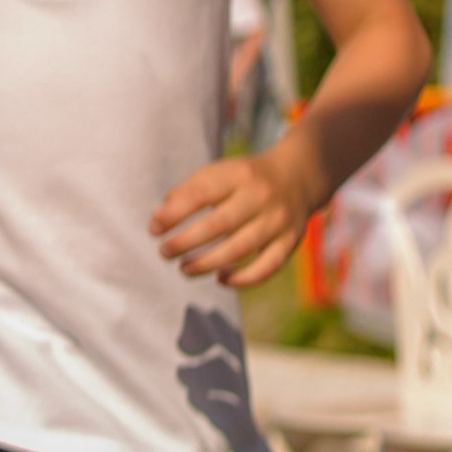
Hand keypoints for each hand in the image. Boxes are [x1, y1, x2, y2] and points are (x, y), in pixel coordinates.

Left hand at [150, 145, 316, 289]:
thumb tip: (157, 222)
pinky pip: (268, 266)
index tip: (153, 229)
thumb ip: (187, 192)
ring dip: (208, 263)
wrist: (298, 176)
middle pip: (220, 224)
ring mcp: (278, 220)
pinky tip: (221, 278)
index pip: (201, 194)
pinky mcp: (290, 240)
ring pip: (241, 248)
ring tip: (184, 269)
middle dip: (186, 242)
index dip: (174, 214)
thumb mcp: (218, 173)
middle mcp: (261, 196)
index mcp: (238, 174)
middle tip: (164, 252)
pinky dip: (244, 278)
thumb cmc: (243, 179)